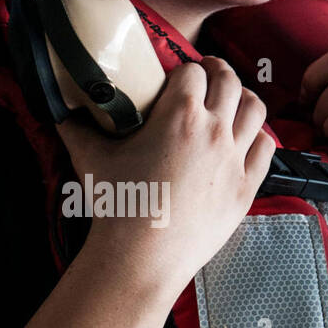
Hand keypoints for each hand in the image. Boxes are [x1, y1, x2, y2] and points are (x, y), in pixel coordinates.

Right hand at [56, 57, 275, 293]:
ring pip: (255, 109)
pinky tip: (246, 138)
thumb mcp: (91, 159)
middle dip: (217, 71)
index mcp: (179, 114)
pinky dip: (258, 136)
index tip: (177, 77)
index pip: (191, 71)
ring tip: (231, 100)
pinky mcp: (246, 187)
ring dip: (243, 97)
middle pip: (229, 81)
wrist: (142, 257)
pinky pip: (265, 148)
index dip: (184, 70)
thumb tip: (61, 111)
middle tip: (206, 75)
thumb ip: (76, 128)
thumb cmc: (119, 206)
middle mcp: (214, 130)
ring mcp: (234, 159)